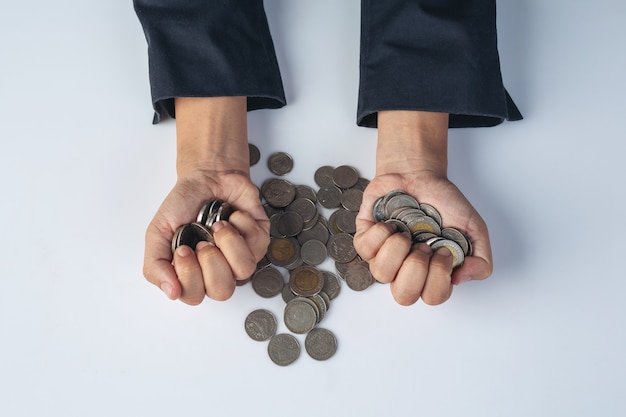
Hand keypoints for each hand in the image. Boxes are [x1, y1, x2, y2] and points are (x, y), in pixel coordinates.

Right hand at [142, 96, 267, 304]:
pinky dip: (240, 223)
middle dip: (211, 262)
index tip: (182, 249)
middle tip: (202, 241)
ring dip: (228, 243)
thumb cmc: (184, 206)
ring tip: (217, 226)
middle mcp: (220, 271)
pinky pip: (257, 242)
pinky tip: (231, 215)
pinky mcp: (260, 239)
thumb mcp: (158, 232)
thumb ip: (155, 264)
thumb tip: (170, 292)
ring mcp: (242, 257)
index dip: (189, 275)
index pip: (194, 296)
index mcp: (195, 275)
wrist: (206, 176)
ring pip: (244, 269)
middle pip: (222, 291)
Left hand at [353, 110, 491, 305]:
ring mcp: (383, 257)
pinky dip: (380, 232)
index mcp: (430, 274)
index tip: (444, 250)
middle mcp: (405, 271)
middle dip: (416, 268)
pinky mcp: (364, 240)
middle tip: (423, 245)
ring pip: (381, 273)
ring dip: (397, 248)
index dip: (439, 277)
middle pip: (403, 296)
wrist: (419, 175)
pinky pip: (364, 249)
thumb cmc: (443, 204)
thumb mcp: (474, 229)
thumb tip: (461, 277)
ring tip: (406, 232)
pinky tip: (391, 222)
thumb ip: (481, 260)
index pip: (432, 297)